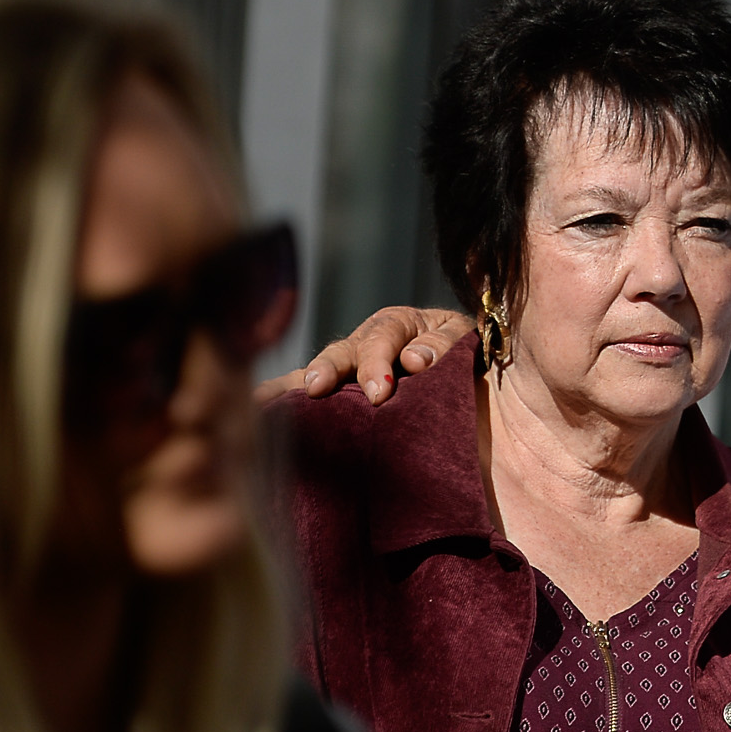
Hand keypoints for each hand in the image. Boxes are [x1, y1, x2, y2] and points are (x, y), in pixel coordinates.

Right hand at [253, 306, 473, 406]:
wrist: (472, 377)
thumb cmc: (464, 352)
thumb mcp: (463, 338)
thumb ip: (444, 343)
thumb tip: (414, 359)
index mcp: (397, 323)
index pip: (382, 337)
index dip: (377, 362)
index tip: (380, 392)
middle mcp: (365, 342)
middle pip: (342, 352)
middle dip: (329, 369)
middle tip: (319, 389)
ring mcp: (348, 368)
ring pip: (317, 372)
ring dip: (294, 385)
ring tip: (266, 399)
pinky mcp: (340, 395)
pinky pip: (308, 395)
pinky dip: (285, 399)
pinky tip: (258, 408)